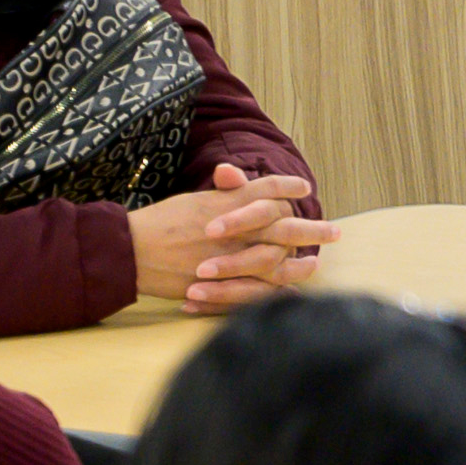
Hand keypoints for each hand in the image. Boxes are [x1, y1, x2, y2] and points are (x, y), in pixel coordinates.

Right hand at [128, 179, 338, 313]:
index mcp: (228, 203)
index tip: (304, 187)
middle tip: (335, 232)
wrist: (130, 251)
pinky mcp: (222, 283)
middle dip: (313, 229)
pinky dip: (277, 291)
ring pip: (277, 260)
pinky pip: (258, 289)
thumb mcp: (193, 200)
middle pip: (284, 226)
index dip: (288, 187)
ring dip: (301, 263)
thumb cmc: (159, 223)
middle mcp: (235, 228)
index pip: (268, 189)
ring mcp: (231, 257)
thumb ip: (222, 193)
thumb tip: (234, 173)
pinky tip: (293, 290)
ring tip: (316, 262)